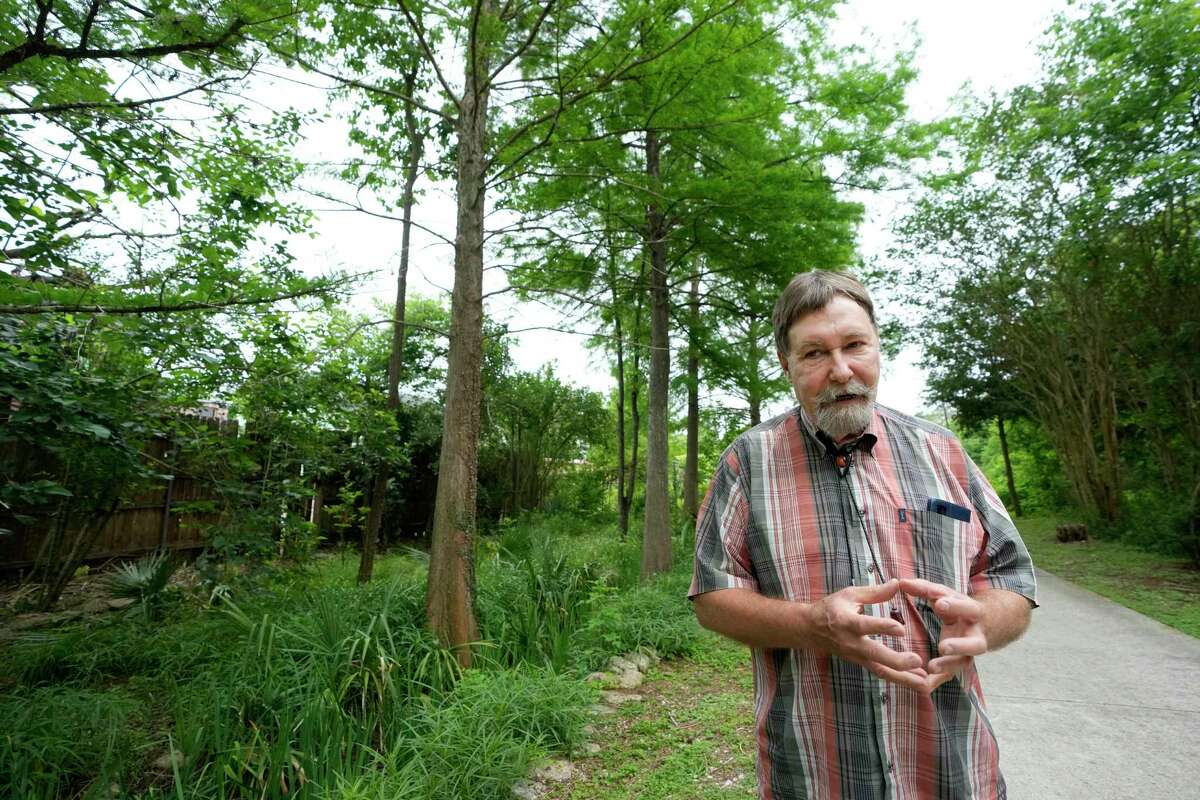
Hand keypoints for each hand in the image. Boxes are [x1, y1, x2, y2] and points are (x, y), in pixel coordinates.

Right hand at [799, 579, 926, 690]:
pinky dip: (899, 680)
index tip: (901, 629)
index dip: (882, 627)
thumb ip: (875, 592)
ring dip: (903, 678)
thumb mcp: (850, 594)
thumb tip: (897, 583)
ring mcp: (856, 656)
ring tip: (924, 683)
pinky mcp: (861, 663)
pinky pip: (881, 673)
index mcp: (847, 621)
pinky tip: (917, 682)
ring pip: (880, 670)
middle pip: (875, 654)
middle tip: (918, 661)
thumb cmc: (831, 608)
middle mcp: (852, 642)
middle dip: (896, 660)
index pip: (865, 626)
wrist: (811, 629)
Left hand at [898, 578, 989, 694]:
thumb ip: (925, 589)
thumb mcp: (946, 594)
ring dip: (948, 667)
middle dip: (960, 646)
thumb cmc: (959, 606)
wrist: (987, 623)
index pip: (967, 608)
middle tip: (943, 647)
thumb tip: (902, 582)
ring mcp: (970, 653)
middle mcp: (976, 635)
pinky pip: (950, 676)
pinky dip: (936, 681)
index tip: (939, 604)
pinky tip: (922, 686)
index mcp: (974, 613)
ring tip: (930, 668)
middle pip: (975, 645)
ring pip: (964, 664)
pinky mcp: (959, 664)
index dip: (955, 606)